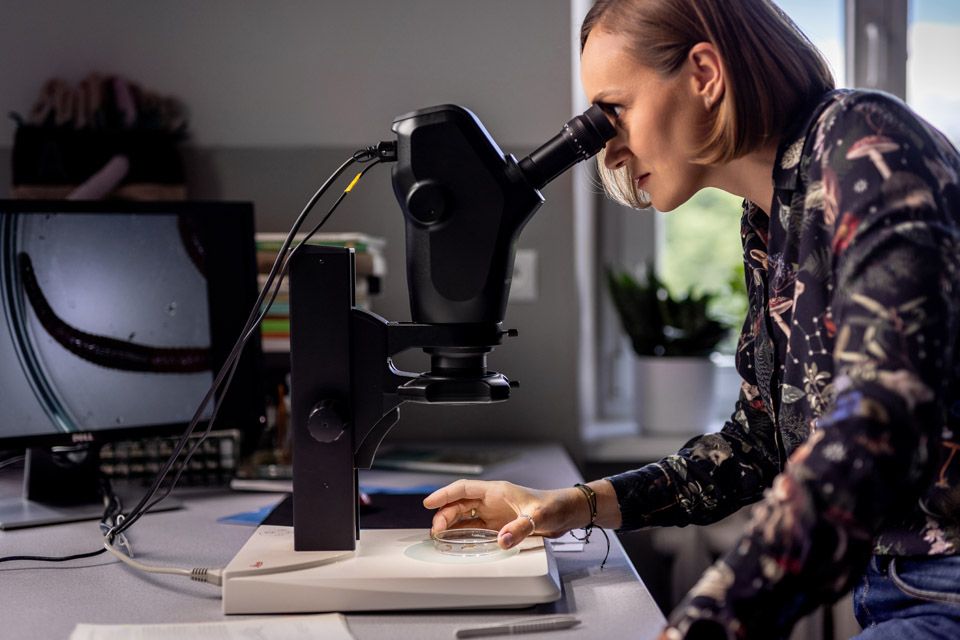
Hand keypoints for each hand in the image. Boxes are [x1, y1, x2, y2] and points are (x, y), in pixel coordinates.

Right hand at [422, 479, 587, 548]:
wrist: (566, 512)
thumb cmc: (553, 506)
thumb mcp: (538, 517)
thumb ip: (519, 528)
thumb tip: (501, 540)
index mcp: (496, 491)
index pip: (463, 489)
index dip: (444, 494)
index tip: (428, 502)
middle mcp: (492, 500)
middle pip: (460, 504)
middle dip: (444, 515)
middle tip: (436, 531)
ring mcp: (494, 512)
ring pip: (465, 516)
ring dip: (451, 525)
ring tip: (440, 537)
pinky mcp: (499, 524)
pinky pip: (475, 527)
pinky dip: (463, 534)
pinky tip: (457, 542)